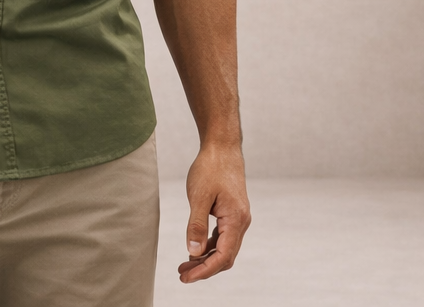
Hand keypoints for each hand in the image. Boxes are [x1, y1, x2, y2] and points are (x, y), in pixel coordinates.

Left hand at [178, 142, 250, 282]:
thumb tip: (193, 252)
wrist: (222, 147)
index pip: (222, 256)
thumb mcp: (199, 196)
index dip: (205, 270)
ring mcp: (238, 217)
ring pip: (224, 247)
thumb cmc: (211, 167)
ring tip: (184, 265)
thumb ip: (196, 225)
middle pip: (225, 256)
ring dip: (205, 258)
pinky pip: (222, 236)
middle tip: (182, 274)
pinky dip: (209, 245)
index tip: (186, 277)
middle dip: (204, 268)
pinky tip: (195, 248)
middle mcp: (241, 222)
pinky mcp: (232, 213)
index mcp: (236, 220)